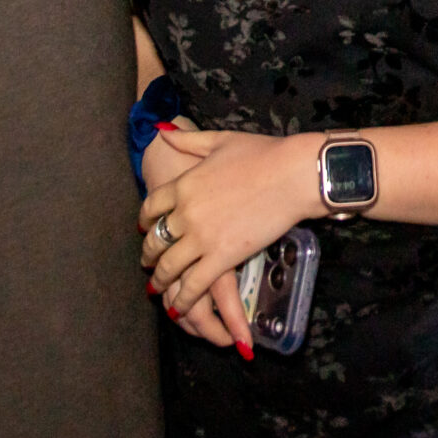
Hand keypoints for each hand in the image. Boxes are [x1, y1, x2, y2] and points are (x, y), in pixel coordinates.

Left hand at [140, 131, 319, 343]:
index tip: (144, 228)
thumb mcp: (219, 140)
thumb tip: (163, 131)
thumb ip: (187, 139)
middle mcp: (185, 213)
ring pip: (169, 266)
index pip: (151, 207)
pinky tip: (178, 306)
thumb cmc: (262, 153)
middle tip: (148, 262)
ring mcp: (201, 237)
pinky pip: (194, 284)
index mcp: (183, 184)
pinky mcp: (222, 257)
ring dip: (160, 279)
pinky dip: (182, 299)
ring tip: (157, 287)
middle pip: (155, 239)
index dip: (144, 221)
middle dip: (148, 254)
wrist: (292, 174)